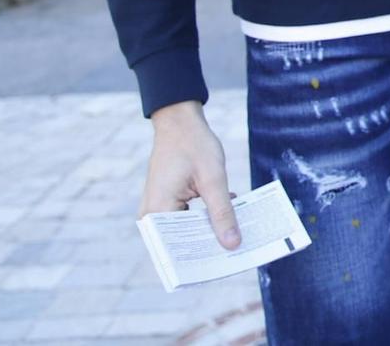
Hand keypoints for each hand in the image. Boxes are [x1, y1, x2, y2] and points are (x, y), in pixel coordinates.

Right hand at [142, 101, 240, 248]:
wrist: (180, 123)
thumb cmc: (194, 145)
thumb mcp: (214, 179)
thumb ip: (222, 212)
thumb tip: (232, 244)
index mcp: (157, 211)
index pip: (175, 251)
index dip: (200, 261)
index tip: (225, 266)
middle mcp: (152, 215)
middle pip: (181, 244)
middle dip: (209, 248)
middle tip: (237, 254)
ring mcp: (157, 210)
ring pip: (186, 232)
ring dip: (210, 233)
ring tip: (237, 240)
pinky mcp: (167, 204)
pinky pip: (186, 220)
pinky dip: (207, 220)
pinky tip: (230, 220)